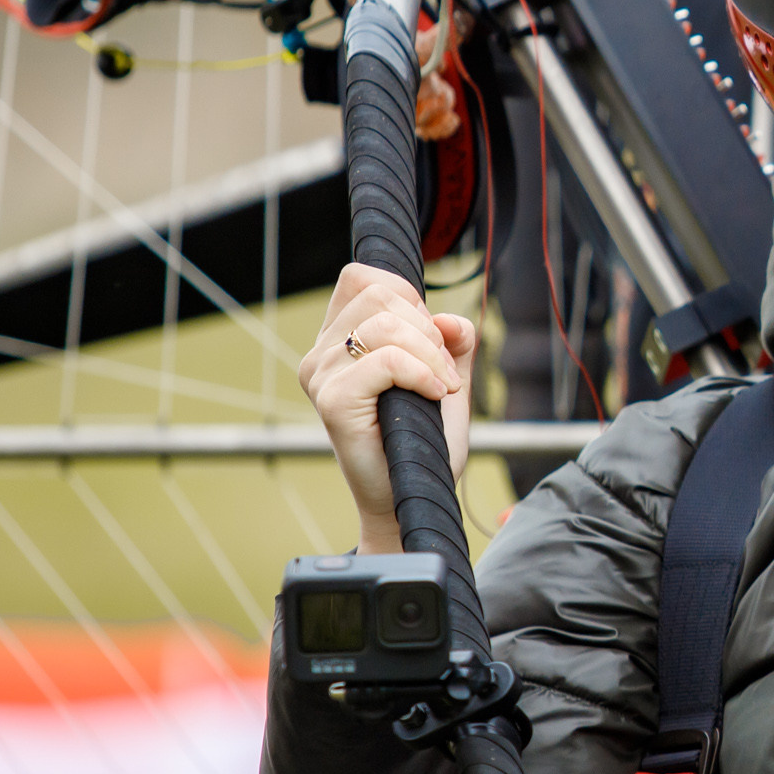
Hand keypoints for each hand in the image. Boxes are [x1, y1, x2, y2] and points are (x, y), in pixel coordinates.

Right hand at [299, 263, 475, 553]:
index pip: (362, 277)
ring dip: (431, 352)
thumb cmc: (422, 441)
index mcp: (338, 342)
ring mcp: (321, 377)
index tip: (429, 336)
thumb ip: (452, 340)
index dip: (406, 295)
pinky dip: (422, 372)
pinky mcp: (333, 401)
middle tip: (442, 370)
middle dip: (427, 326)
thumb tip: (450, 319)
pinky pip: (386, 359)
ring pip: (385, 323)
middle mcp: (321, 355)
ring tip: (440, 386)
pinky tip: (433, 394)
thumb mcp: (446, 376)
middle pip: (380, 294)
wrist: (413, 496)